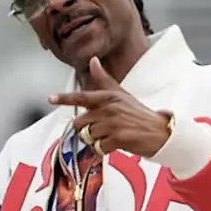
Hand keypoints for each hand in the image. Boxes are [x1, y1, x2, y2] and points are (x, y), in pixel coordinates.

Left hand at [48, 57, 171, 156]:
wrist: (160, 132)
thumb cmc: (138, 114)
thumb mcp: (122, 94)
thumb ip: (104, 80)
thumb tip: (93, 60)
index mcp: (109, 96)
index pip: (83, 97)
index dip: (65, 98)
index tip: (51, 98)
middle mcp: (109, 108)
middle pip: (80, 122)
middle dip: (86, 129)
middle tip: (101, 129)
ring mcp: (113, 124)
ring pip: (88, 136)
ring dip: (96, 140)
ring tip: (110, 136)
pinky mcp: (118, 138)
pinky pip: (98, 148)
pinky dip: (103, 149)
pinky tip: (114, 145)